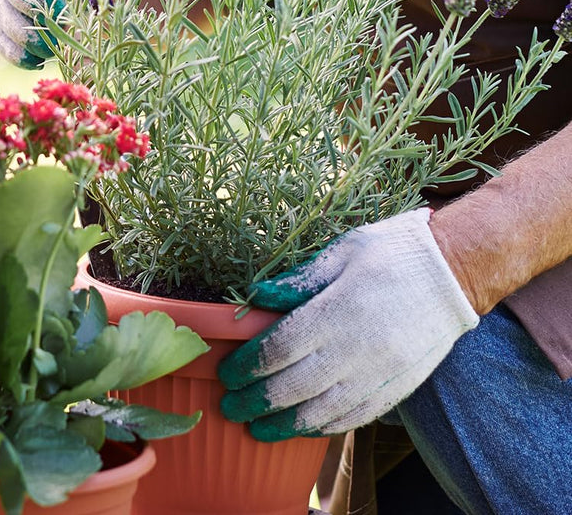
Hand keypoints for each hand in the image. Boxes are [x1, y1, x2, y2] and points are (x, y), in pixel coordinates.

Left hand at [217, 208, 478, 439]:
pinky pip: (356, 417)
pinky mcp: (399, 387)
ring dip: (286, 425)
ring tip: (258, 429)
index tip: (226, 373)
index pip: (280, 348)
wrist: (455, 272)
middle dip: (257, 401)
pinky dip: (325, 427)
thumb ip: (298, 281)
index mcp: (339, 311)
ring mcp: (380, 373)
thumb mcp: (341, 252)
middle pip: (295, 386)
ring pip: (324, 411)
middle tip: (229, 407)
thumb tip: (255, 297)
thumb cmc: (392, 253)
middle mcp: (358, 349)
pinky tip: (303, 429)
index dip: (249, 365)